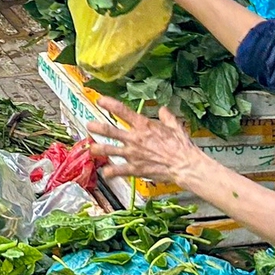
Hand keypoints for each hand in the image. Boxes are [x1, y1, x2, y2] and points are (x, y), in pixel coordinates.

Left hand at [86, 94, 204, 186]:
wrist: (185, 165)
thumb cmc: (181, 146)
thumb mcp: (175, 126)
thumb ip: (167, 117)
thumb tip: (163, 110)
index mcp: (144, 126)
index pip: (123, 111)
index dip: (109, 104)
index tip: (100, 100)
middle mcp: (135, 139)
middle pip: (109, 131)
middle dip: (96, 128)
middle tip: (89, 125)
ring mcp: (133, 154)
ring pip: (109, 150)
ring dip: (97, 149)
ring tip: (91, 149)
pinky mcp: (135, 168)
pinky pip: (118, 171)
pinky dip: (110, 172)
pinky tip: (105, 173)